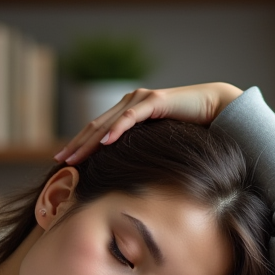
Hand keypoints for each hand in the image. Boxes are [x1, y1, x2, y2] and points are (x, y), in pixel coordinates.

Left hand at [53, 82, 243, 164]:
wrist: (215, 108)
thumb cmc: (189, 128)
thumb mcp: (158, 143)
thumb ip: (142, 151)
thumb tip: (128, 175)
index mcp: (128, 110)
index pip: (97, 129)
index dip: (79, 144)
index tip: (63, 162)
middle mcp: (130, 101)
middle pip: (95, 126)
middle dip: (76, 144)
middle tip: (59, 161)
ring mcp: (140, 99)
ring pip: (108, 123)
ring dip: (88, 141)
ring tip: (73, 157)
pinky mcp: (154, 101)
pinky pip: (131, 118)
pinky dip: (116, 130)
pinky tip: (105, 143)